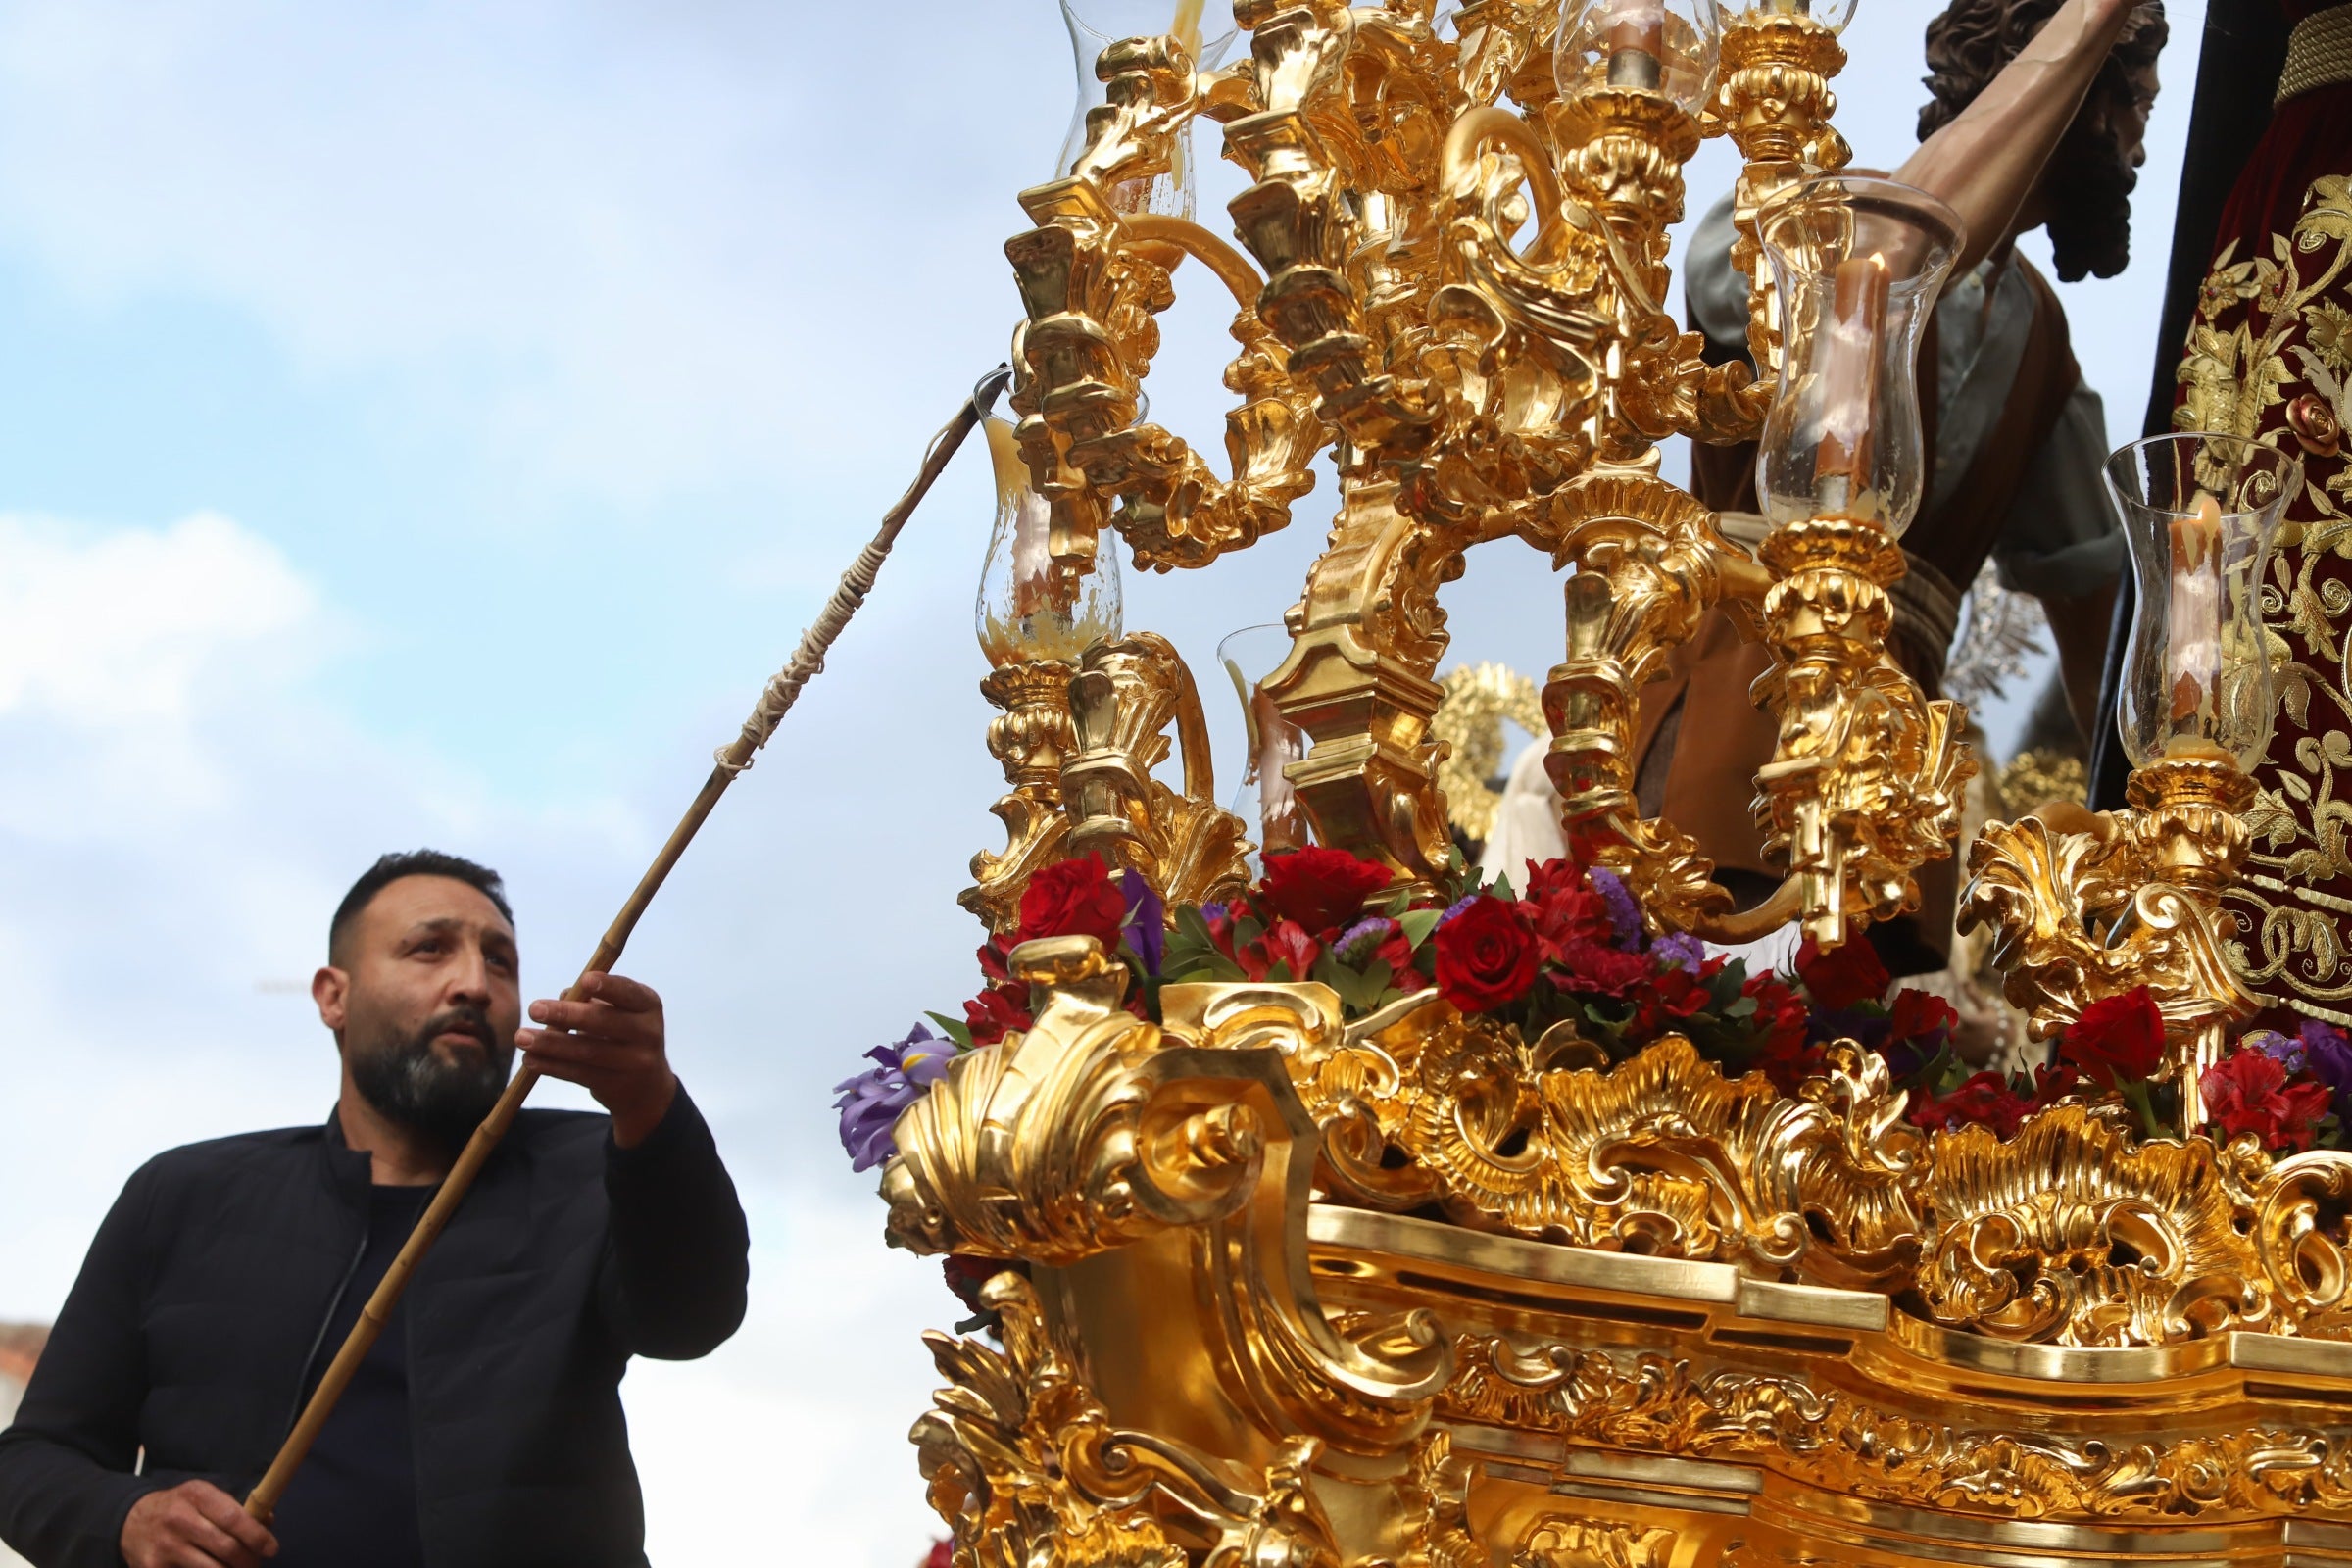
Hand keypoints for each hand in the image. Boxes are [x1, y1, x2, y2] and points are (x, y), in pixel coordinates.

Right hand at [121, 1481, 276, 1567]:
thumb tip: (268, 1521)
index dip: (257, 1536)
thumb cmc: (179, 1508)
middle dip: (248, 1561)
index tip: (272, 1549)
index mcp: (197, 1494)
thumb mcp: (203, 1497)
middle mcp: (179, 1519)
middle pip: (226, 1547)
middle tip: (255, 1565)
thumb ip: (235, 1507)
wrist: (129, 1521)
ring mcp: (164, 1546)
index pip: (234, 1517)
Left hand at [519, 971, 678, 1146]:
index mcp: (648, 1006)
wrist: (647, 1087)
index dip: (609, 986)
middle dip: (566, 1015)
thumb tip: (563, 995)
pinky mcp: (615, 1086)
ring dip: (550, 1043)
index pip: (629, 993)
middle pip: (605, 1022)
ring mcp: (634, 1063)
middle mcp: (648, 1033)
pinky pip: (579, 1074)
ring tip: (522, 1037)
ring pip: (587, 1051)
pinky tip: (530, 1059)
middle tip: (534, 1009)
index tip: (584, 980)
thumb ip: (593, 1000)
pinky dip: (551, 1066)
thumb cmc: (624, 1035)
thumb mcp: (620, 1013)